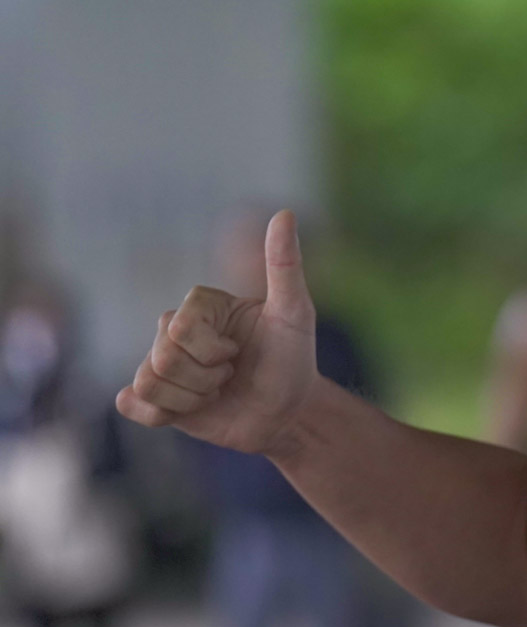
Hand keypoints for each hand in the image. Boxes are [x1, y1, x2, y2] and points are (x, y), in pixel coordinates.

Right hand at [115, 211, 318, 454]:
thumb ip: (285, 265)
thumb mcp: (294, 312)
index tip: (240, 351)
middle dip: (206, 377)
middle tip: (232, 376)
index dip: (213, 349)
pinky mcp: (154, 396)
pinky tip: (189, 412)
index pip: (181, 326)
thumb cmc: (293, 359)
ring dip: (192, 398)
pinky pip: (131, 404)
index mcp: (200, 305)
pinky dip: (162, 414)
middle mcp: (176, 328)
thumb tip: (283, 212)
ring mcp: (162, 362)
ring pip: (149, 382)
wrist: (288, 412)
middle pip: (163, 355)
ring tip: (217, 392)